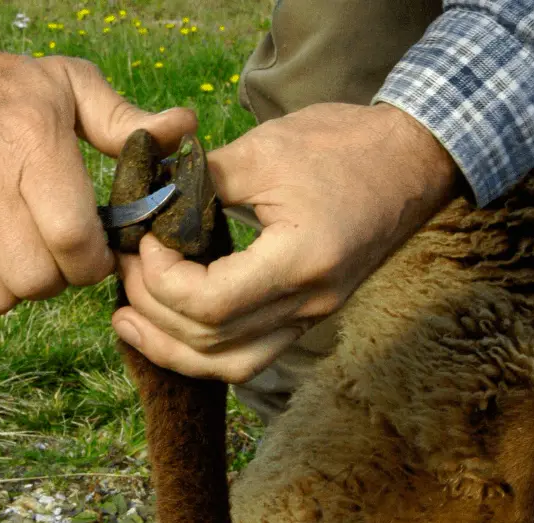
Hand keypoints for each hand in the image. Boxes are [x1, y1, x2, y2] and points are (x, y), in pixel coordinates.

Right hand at [0, 9, 195, 314]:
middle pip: (37, 281)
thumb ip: (126, 120)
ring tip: (23, 253)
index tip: (98, 251)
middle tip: (61, 252)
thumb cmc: (5, 86)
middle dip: (61, 278)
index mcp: (33, 147)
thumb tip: (184, 130)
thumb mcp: (70, 85)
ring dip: (19, 288)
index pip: (73, 240)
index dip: (95, 261)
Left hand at [112, 103, 457, 382]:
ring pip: (231, 365)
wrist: (410, 160)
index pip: (212, 304)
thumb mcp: (265, 151)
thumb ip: (200, 183)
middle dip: (154, 311)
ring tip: (129, 317)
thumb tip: (148, 205)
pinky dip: (204, 349)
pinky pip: (249, 355)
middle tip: (122, 269)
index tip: (143, 241)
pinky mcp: (309, 313)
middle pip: (213, 343)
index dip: (161, 280)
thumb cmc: (344, 144)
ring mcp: (313, 315)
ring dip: (173, 347)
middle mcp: (310, 302)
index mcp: (302, 260)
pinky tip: (171, 327)